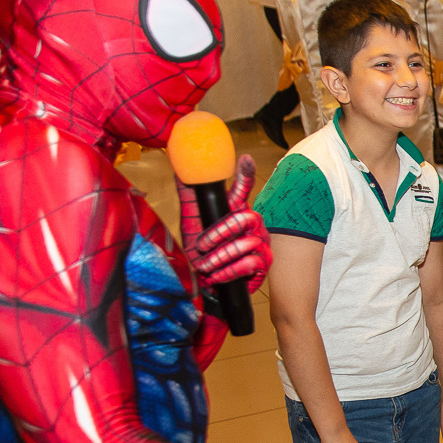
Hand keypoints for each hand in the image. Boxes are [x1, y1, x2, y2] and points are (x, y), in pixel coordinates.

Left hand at [178, 155, 269, 294]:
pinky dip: (228, 271)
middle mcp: (252, 223)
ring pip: (245, 243)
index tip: (245, 159)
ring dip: (220, 256)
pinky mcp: (264, 263)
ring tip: (206, 264)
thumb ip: (189, 195)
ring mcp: (261, 242)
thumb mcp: (192, 222)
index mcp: (235, 210)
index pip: (242, 189)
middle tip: (202, 245)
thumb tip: (179, 169)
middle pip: (245, 218)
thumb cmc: (202, 251)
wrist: (209, 284)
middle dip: (220, 233)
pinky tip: (217, 275)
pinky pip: (249, 263)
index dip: (245, 174)